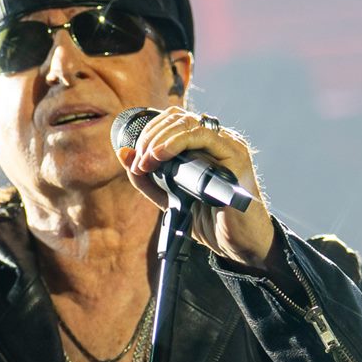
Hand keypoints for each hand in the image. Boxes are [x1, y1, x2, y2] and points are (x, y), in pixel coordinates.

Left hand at [116, 107, 276, 268]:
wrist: (238, 244)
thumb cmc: (209, 220)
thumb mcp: (169, 198)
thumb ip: (147, 177)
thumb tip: (123, 152)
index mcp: (205, 145)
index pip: (173, 120)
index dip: (149, 132)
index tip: (135, 159)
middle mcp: (218, 140)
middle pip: (178, 117)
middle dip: (150, 137)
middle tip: (139, 163)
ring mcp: (228, 146)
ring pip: (188, 123)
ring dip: (159, 139)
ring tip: (146, 161)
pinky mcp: (236, 156)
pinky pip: (203, 137)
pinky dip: (177, 142)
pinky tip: (161, 155)